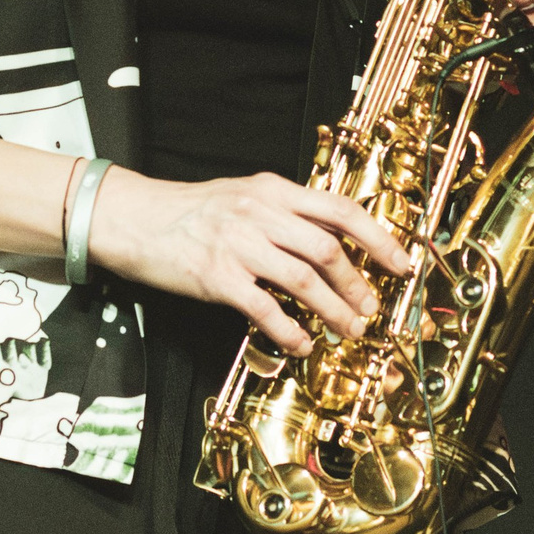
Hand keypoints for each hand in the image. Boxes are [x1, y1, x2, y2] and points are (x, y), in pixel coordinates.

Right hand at [89, 167, 413, 357]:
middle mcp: (261, 212)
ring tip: (346, 330)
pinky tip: (302, 343)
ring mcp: (239, 243)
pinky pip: (265, 308)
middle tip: (370, 309)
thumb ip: (285, 214)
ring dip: (333, 310)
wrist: (133, 218)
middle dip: (358, 285)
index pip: (341, 210)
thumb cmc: (190, 211)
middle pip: (329, 249)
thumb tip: (332, 240)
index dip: (378, 238)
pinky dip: (290, 329)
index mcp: (274, 190)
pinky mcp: (217, 276)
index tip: (400, 264)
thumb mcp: (243, 197)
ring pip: (305, 279)